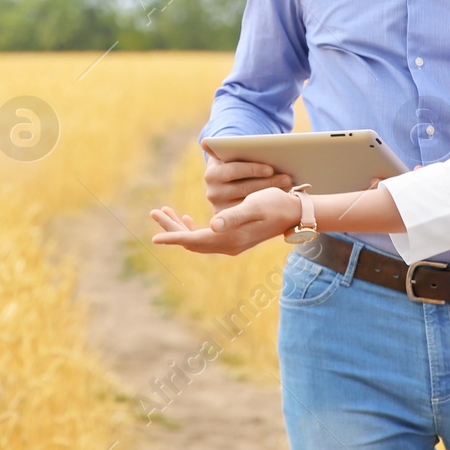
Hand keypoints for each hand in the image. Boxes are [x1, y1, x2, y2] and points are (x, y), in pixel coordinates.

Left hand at [151, 186, 301, 255]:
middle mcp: (228, 245)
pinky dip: (192, 229)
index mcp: (229, 239)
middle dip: (171, 228)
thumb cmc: (275, 204)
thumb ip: (232, 216)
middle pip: (191, 241)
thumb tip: (212, 225)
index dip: (173, 237)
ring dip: (179, 228)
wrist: (295, 213)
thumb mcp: (254, 205)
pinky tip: (187, 218)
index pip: (194, 240)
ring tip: (164, 212)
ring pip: (196, 240)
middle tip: (155, 212)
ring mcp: (231, 244)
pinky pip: (206, 239)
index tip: (154, 239)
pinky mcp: (234, 239)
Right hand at [203, 151, 291, 212]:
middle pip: (244, 188)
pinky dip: (267, 205)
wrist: (224, 182)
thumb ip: (230, 148)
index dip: (253, 169)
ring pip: (250, 203)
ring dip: (271, 194)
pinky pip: (251, 213)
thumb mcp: (230, 154)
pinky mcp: (232, 219)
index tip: (271, 169)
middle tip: (287, 178)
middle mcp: (213, 193)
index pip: (233, 170)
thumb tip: (207, 141)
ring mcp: (220, 208)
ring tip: (288, 187)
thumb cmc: (232, 163)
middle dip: (268, 182)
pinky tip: (281, 198)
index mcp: (211, 174)